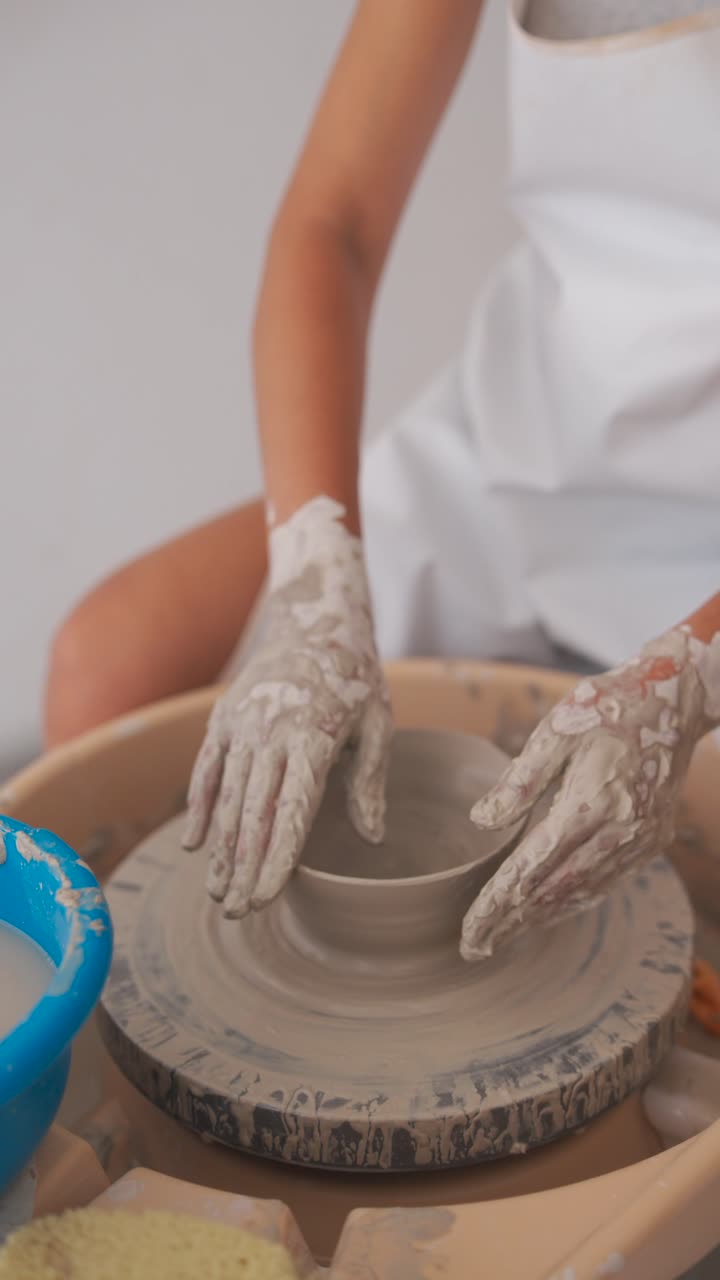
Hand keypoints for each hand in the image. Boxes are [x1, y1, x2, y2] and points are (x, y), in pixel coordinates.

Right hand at [183, 497, 391, 916]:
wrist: (315, 620)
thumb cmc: (357, 678)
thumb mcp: (380, 723)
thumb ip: (370, 780)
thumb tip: (373, 837)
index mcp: (315, 739)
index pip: (292, 813)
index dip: (277, 860)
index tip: (265, 899)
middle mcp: (272, 733)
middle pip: (254, 815)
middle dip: (244, 868)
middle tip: (237, 913)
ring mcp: (242, 724)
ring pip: (228, 798)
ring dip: (221, 849)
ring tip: (217, 892)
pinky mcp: (223, 717)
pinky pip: (207, 769)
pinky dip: (199, 807)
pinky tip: (194, 844)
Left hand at [462, 625, 719, 959]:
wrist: (674, 699)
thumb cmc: (607, 705)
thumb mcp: (555, 729)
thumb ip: (519, 779)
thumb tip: (481, 822)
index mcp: (589, 802)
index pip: (531, 869)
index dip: (497, 904)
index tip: (470, 931)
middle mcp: (618, 831)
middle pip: (554, 892)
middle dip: (512, 922)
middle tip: (474, 947)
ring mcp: (639, 840)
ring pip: (582, 894)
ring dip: (542, 918)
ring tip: (504, 936)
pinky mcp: (650, 840)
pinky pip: (607, 882)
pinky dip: (574, 901)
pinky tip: (550, 910)